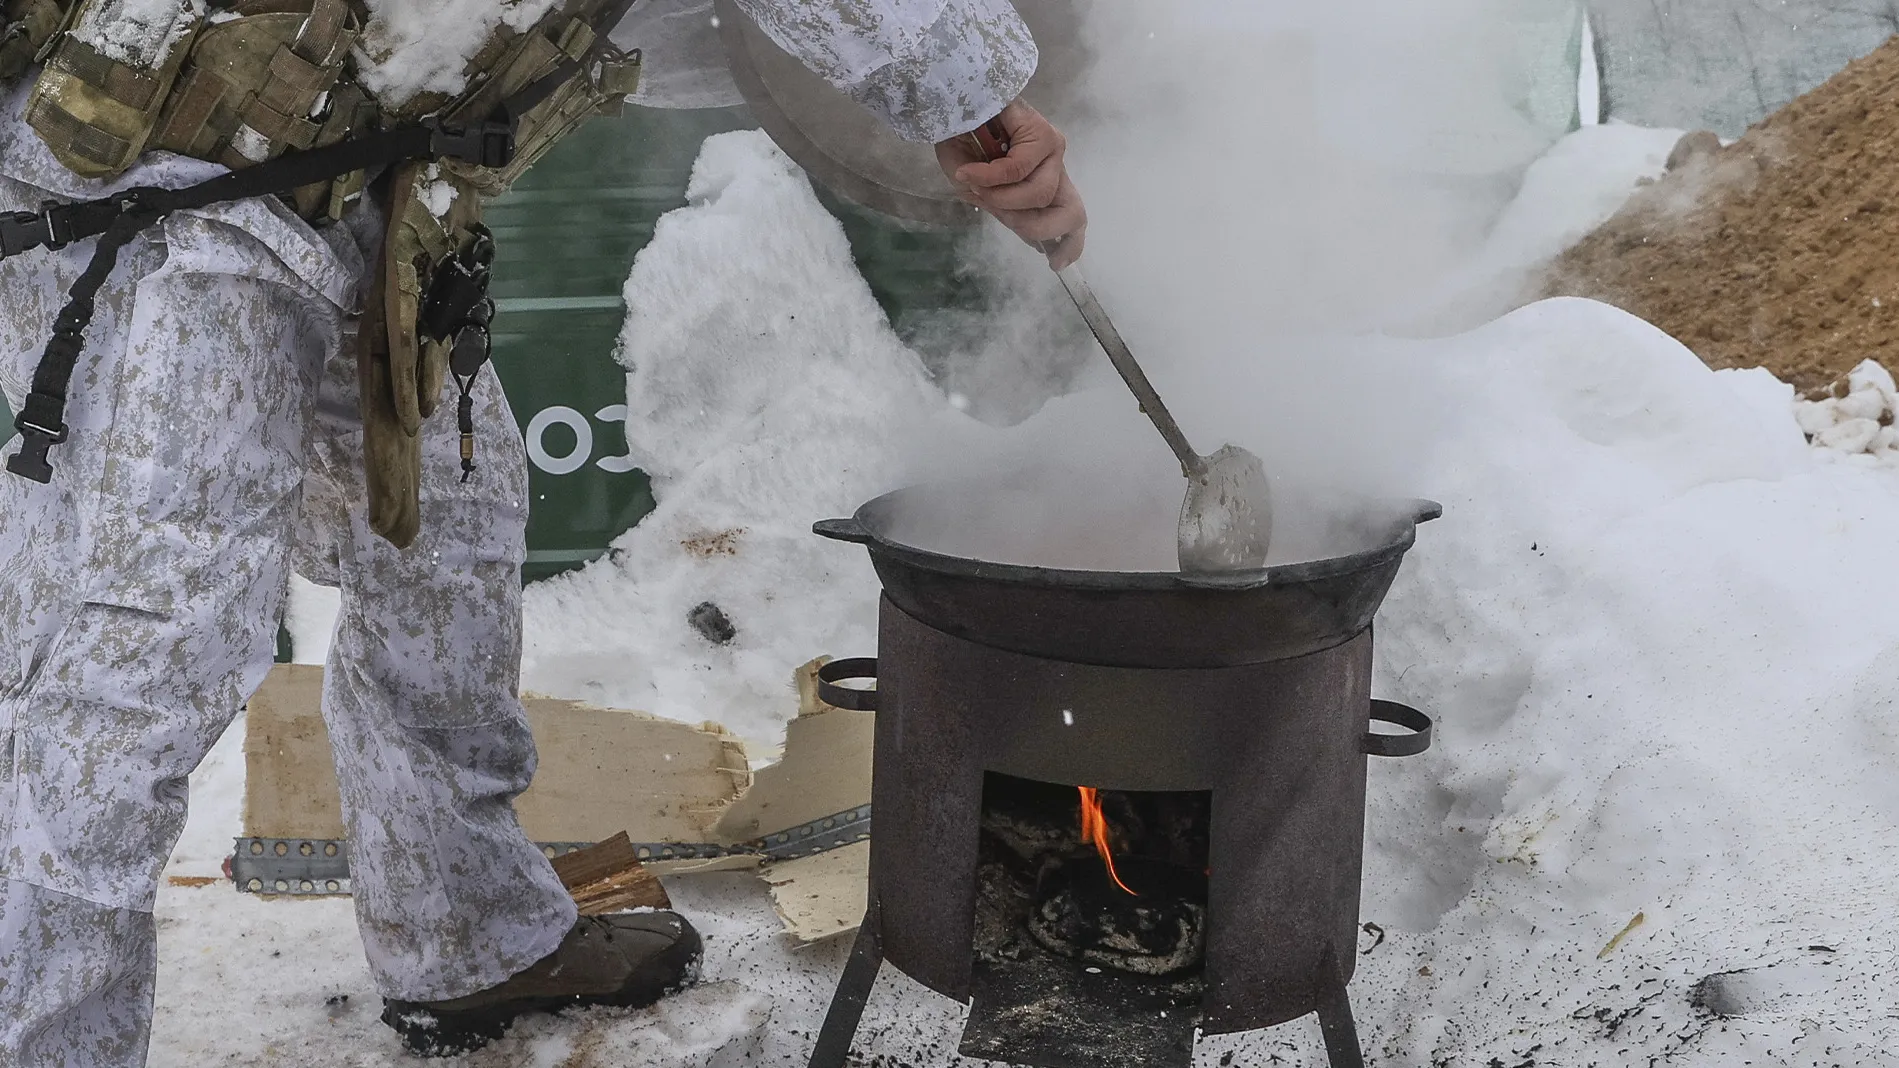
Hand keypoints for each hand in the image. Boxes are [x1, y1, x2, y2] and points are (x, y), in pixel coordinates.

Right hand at [936, 99, 1087, 268]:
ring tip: (975, 186)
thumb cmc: (961, 144)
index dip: (1070, 244)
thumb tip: (1023, 231)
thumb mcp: (978, 190)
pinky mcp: (1042, 131)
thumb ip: (1000, 209)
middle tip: (999, 216)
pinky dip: (989, 177)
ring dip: (1001, 198)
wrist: (951, 105)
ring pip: (1040, 193)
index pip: (1072, 218)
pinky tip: (969, 172)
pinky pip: (1018, 169)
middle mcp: (1055, 167)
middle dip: (1031, 225)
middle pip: (1070, 213)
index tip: (1055, 264)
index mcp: (1045, 185)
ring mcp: (1053, 149)